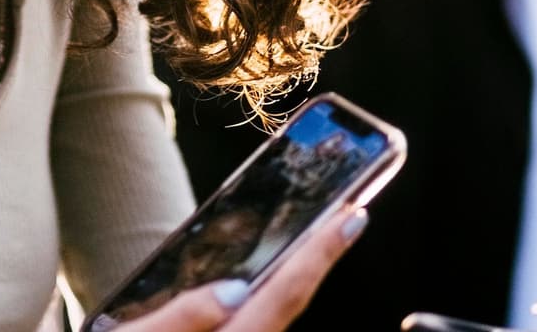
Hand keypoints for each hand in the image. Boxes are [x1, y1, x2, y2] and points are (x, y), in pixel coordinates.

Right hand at [107, 209, 366, 331]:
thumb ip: (183, 317)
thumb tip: (234, 291)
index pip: (286, 293)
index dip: (322, 252)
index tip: (353, 217)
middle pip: (292, 305)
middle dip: (319, 260)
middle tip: (346, 216)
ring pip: (276, 318)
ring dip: (296, 279)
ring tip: (312, 239)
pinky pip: (259, 326)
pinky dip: (272, 299)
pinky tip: (264, 280)